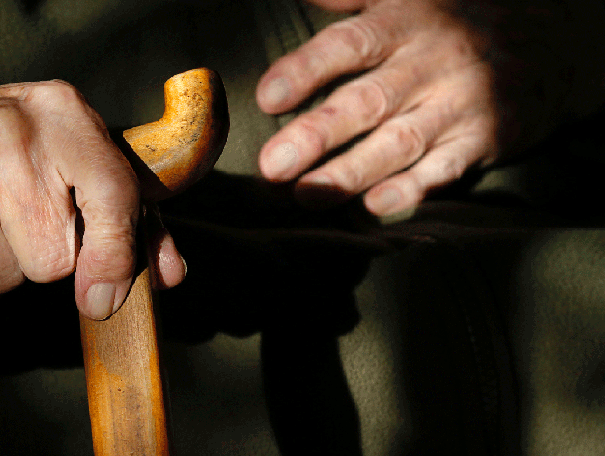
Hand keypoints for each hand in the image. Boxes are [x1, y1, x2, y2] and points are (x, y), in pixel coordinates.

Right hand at [0, 82, 185, 318]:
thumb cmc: (14, 151)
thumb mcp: (78, 160)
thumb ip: (131, 219)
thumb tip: (170, 276)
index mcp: (65, 114)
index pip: (113, 197)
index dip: (117, 257)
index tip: (104, 298)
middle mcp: (9, 131)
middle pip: (53, 260)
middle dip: (41, 259)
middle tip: (20, 220)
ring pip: (1, 278)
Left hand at [256, 0, 496, 214]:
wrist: (555, 38)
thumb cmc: (458, 16)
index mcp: (408, 20)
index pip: (351, 45)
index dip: (307, 70)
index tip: (268, 98)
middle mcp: (434, 62)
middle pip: (368, 101)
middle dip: (317, 135)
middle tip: (272, 167)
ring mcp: (462, 102)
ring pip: (400, 142)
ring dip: (350, 173)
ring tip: (306, 196)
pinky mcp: (486, 138)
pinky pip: (444, 169)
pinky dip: (410, 190)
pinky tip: (374, 206)